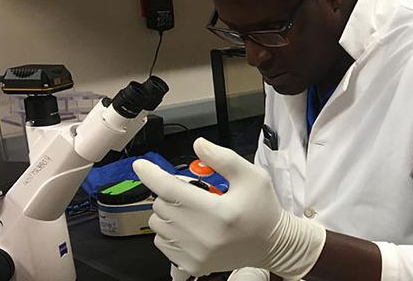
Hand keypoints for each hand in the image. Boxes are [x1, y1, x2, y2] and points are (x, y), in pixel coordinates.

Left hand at [133, 138, 325, 278]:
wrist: (271, 245)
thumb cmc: (262, 210)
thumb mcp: (252, 176)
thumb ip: (223, 159)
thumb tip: (198, 146)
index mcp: (219, 212)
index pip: (172, 189)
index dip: (152, 174)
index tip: (141, 165)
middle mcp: (204, 236)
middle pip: (162, 204)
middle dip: (172, 193)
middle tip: (196, 193)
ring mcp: (195, 254)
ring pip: (158, 224)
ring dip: (170, 212)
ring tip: (194, 212)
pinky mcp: (190, 265)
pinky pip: (162, 242)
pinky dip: (170, 231)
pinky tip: (192, 228)